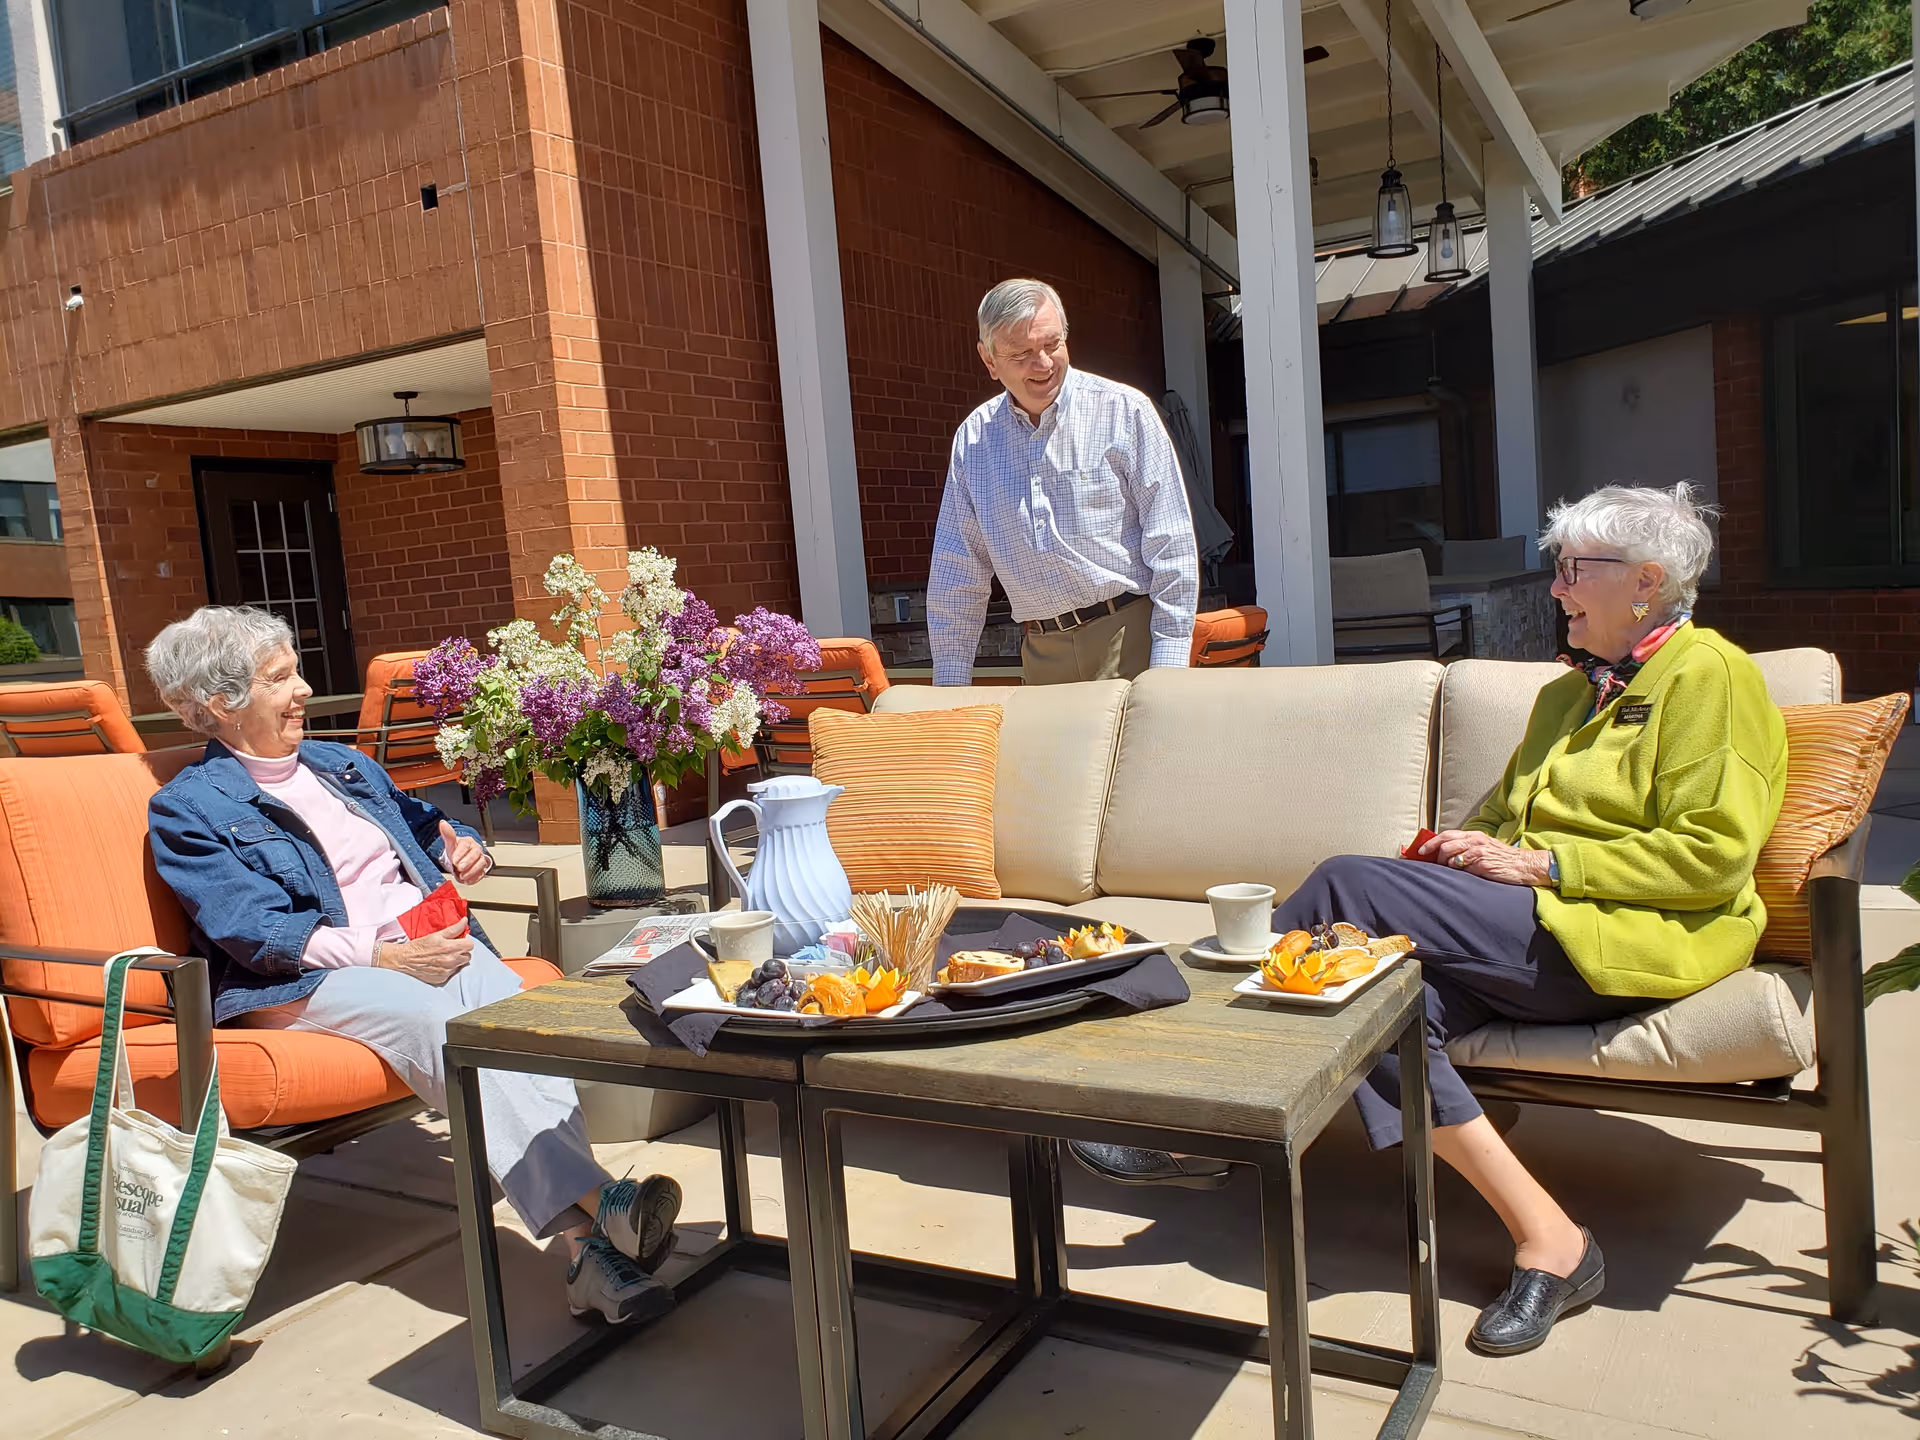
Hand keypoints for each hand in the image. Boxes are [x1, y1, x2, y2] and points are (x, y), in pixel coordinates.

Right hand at [375, 921, 472, 984]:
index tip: (459, 941)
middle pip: (468, 956)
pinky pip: (452, 973)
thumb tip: (464, 921)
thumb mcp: (436, 934)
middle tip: (451, 949)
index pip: (470, 945)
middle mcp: (451, 961)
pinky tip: (439, 964)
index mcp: (451, 947)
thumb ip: (454, 929)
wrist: (405, 960)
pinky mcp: (443, 978)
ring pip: (461, 965)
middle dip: (461, 952)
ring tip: (445, 957)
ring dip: (456, 961)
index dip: (465, 942)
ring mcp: (447, 971)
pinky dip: (448, 969)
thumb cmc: (419, 946)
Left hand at [438, 819, 489, 884]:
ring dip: (470, 872)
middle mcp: (476, 850)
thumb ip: (448, 834)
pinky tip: (466, 879)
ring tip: (462, 875)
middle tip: (459, 868)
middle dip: (467, 863)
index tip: (454, 860)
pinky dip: (474, 878)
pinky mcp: (482, 870)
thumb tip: (443, 823)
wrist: (461, 859)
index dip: (460, 853)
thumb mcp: (450, 843)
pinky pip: (481, 874)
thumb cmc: (457, 851)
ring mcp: (480, 860)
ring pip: (480, 865)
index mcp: (468, 842)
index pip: (466, 846)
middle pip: (475, 855)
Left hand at [1422, 830, 1554, 887]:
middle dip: (1433, 855)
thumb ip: (1466, 848)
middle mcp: (1475, 841)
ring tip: (1451, 871)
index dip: (1430, 842)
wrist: (1525, 866)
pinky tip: (1463, 875)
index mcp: (1474, 835)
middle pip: (1444, 844)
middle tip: (1431, 864)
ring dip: (1445, 865)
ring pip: (1450, 856)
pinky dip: (1458, 872)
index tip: (1419, 851)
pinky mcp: (1483, 864)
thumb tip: (1443, 855)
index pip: (1446, 835)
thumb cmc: (1503, 859)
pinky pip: (1462, 867)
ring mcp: (1479, 852)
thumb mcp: (1484, 848)